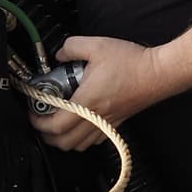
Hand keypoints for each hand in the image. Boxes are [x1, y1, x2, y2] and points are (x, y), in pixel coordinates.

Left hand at [30, 36, 161, 151]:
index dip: (39, 122)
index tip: (32, 112)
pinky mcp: (116, 124)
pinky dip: (81, 139)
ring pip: (78, 146)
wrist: (158, 73)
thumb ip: (72, 47)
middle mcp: (95, 117)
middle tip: (40, 120)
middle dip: (47, 136)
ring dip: (63, 140)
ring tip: (56, 124)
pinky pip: (93, 141)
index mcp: (87, 100)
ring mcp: (107, 124)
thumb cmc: (130, 62)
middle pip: (64, 142)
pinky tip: (79, 125)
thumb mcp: (97, 45)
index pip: (56, 124)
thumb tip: (59, 55)